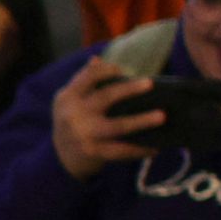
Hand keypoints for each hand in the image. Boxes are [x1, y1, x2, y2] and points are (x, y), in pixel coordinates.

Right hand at [49, 57, 163, 179]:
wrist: (59, 160)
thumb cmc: (72, 123)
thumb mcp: (70, 102)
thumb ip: (83, 82)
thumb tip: (97, 59)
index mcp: (68, 97)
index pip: (88, 76)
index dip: (106, 70)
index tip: (122, 69)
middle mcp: (75, 115)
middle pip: (106, 97)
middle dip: (129, 89)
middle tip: (150, 84)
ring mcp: (85, 135)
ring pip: (118, 126)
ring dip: (141, 121)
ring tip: (161, 116)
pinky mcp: (94, 153)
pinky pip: (121, 150)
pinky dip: (139, 149)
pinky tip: (155, 147)